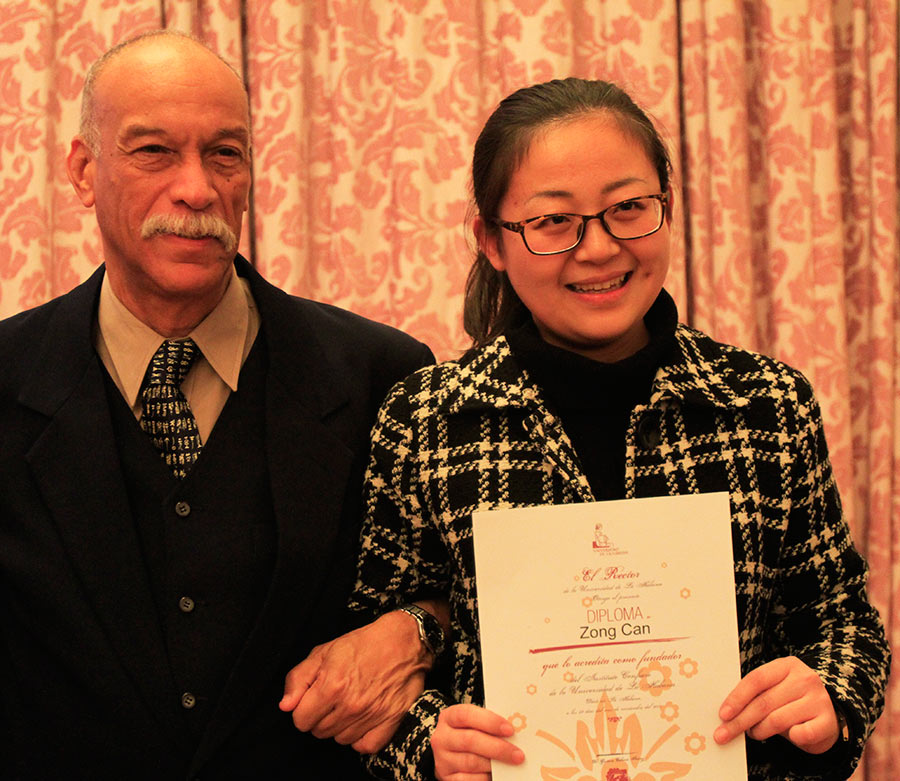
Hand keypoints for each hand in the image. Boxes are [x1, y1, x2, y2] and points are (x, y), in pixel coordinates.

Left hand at [279, 609, 432, 752]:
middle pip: (319, 732)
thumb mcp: (324, 652)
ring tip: (350, 704)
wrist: (403, 641)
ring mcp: (371, 715)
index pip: (301, 720)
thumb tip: (286, 706)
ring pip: (340, 740)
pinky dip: (361, 737)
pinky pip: (365, 747)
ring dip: (341, 726)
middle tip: (334, 697)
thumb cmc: (364, 644)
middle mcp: (351, 704)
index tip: (314, 698)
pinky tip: (362, 719)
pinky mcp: (390, 721)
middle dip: (321, 717)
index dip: (304, 708)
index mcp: (332, 685)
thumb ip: (298, 679)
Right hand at [432, 703, 524, 779]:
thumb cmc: (468, 733)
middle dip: (498, 748)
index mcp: (449, 717)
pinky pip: (468, 780)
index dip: (489, 721)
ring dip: (494, 765)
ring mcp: (443, 759)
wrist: (449, 754)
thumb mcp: (473, 723)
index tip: (510, 730)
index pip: (466, 715)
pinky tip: (494, 774)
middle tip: (518, 754)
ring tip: (510, 765)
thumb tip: (514, 732)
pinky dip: (484, 777)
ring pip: (471, 762)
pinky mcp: (447, 777)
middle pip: (470, 741)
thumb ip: (488, 724)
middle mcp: (442, 737)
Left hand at [714, 656, 839, 753]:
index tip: (723, 714)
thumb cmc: (793, 700)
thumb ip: (756, 694)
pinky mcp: (828, 721)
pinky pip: (802, 733)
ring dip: (760, 730)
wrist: (828, 713)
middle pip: (764, 702)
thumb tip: (727, 712)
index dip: (737, 697)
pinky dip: (791, 737)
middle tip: (724, 733)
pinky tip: (788, 736)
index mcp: (786, 666)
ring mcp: (818, 699)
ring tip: (753, 733)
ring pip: (778, 719)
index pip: (756, 679)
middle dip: (740, 721)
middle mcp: (804, 679)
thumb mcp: (776, 688)